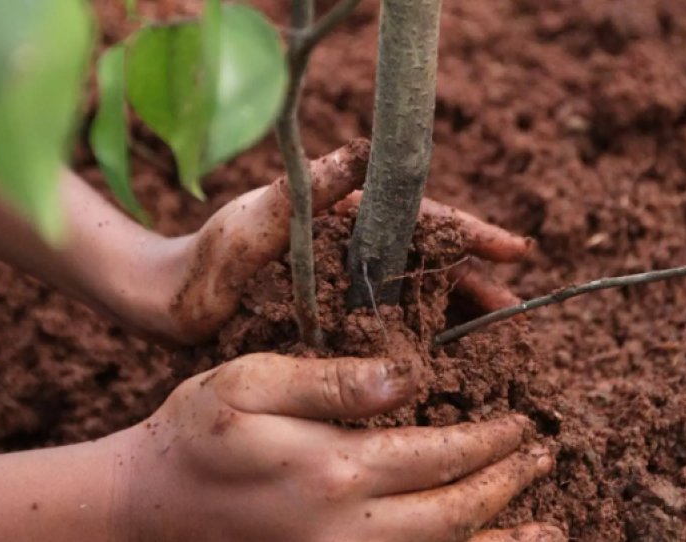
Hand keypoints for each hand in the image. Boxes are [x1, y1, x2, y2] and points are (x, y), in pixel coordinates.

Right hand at [116, 352, 560, 540]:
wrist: (148, 506)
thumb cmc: (197, 432)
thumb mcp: (251, 382)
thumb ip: (331, 380)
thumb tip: (409, 376)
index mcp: (333, 469)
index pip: (439, 456)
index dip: (490, 440)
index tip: (522, 422)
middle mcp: (346, 528)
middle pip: (455, 514)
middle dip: (509, 484)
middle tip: (545, 455)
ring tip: (554, 528)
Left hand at [162, 143, 532, 344]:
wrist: (171, 305)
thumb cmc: (207, 256)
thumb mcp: (257, 217)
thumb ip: (311, 189)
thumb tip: (365, 150)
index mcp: (346, 216)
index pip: (420, 218)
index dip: (470, 233)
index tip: (514, 250)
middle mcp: (354, 250)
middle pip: (428, 261)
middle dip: (474, 280)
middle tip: (514, 305)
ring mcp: (347, 288)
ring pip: (415, 296)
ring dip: (455, 313)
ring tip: (494, 337)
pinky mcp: (336, 324)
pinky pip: (388, 329)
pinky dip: (419, 340)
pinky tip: (444, 362)